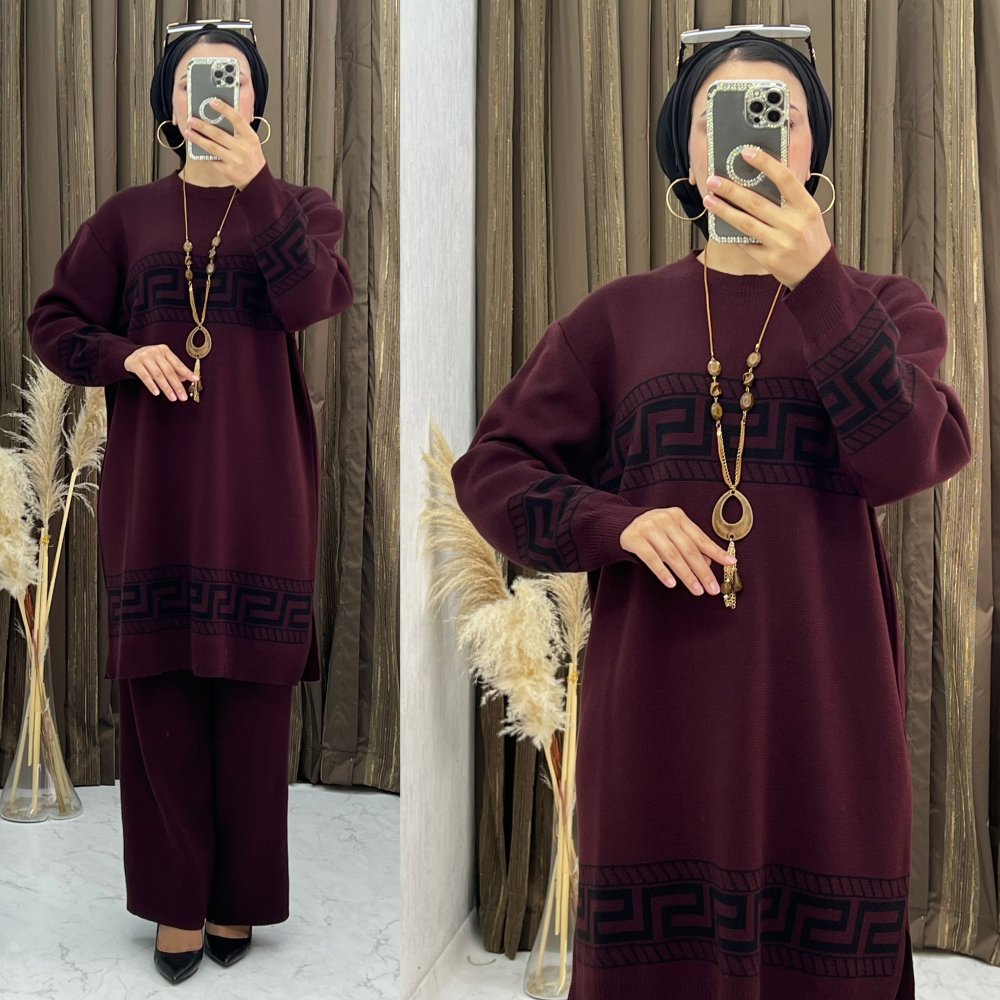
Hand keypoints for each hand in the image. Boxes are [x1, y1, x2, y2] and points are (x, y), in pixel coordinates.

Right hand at [124, 345, 196, 401]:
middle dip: (177, 385)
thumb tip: (185, 378)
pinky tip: (157, 392)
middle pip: (169, 371)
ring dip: (166, 388)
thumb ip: (174, 369)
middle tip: (183, 396)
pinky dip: (151, 385)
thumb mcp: (163, 361)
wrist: (129, 354)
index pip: (177, 363)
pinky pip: (144, 376)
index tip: (195, 380)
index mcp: (164, 350)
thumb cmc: (150, 359)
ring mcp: (144, 357)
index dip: (187, 372)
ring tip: (173, 397)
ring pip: (158, 375)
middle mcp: (155, 352)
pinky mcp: (135, 363)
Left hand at [184, 98, 266, 189]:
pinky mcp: (227, 171)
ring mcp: (235, 160)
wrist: (257, 180)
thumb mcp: (251, 141)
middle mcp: (243, 149)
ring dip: (198, 138)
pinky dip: (203, 153)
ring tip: (188, 132)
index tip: (212, 102)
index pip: (237, 119)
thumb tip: (220, 116)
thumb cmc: (252, 158)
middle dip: (202, 126)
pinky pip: (212, 160)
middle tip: (191, 120)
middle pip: (219, 134)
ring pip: (212, 147)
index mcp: (250, 138)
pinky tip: (195, 147)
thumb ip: (239, 130)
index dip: (224, 109)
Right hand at [619, 508, 735, 594]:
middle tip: (712, 588)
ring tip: (696, 590)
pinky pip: (651, 558)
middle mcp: (665, 520)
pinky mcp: (634, 539)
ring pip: (672, 555)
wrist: (621, 524)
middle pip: (688, 549)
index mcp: (678, 516)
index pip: (700, 538)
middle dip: (703, 570)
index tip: (730, 564)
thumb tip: (710, 563)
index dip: (716, 552)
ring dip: (686, 575)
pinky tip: (672, 583)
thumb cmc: (653, 531)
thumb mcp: (673, 534)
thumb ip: (690, 545)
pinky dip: (663, 572)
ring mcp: (649, 528)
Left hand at [702, 147, 831, 288]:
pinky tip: (719, 224)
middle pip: (756, 202)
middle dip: (731, 190)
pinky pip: (746, 243)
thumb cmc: (810, 238)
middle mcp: (794, 224)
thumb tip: (760, 177)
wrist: (816, 272)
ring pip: (746, 223)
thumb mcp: (808, 213)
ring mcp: (781, 243)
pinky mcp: (770, 260)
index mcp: (806, 207)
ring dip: (724, 210)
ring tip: (709, 200)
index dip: (765, 163)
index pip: (785, 179)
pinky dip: (732, 233)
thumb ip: (789, 198)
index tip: (746, 152)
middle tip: (713, 180)